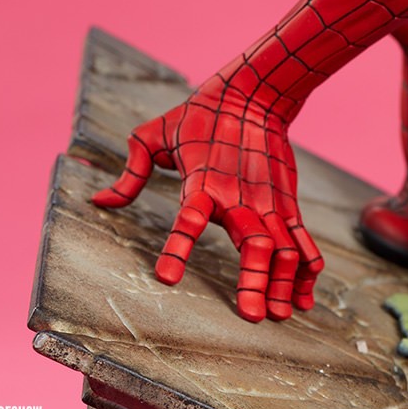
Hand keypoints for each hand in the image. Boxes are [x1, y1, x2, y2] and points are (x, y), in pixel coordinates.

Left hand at [92, 83, 323, 320]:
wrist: (255, 91)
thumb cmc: (200, 115)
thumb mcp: (156, 134)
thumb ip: (132, 171)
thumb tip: (100, 200)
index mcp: (202, 184)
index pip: (188, 220)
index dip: (177, 249)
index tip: (166, 279)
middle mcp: (239, 198)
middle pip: (253, 244)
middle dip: (255, 281)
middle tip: (253, 317)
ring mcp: (269, 201)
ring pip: (283, 247)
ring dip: (284, 282)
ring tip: (281, 316)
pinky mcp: (287, 201)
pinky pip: (301, 239)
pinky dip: (307, 267)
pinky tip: (306, 295)